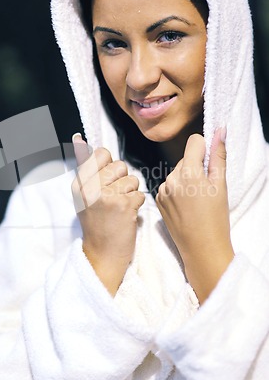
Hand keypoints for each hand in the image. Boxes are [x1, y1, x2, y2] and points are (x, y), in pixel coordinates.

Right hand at [72, 133, 144, 294]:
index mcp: (79, 183)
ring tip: (120, 208)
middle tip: (114, 198)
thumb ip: (87, 170)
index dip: (110, 166)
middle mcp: (90, 187)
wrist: (101, 255)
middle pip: (120, 166)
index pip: (100, 154)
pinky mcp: (123, 206)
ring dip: (130, 193)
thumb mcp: (83, 196)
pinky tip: (126, 216)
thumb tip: (79, 138)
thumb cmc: (96, 225)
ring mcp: (107, 196)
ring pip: (132, 179)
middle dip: (122, 180)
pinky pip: (139, 194)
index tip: (107, 181)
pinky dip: (137, 205)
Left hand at [156, 128, 233, 302]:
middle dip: (196, 167)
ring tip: (195, 200)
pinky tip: (185, 206)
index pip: (194, 142)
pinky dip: (176, 190)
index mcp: (189, 173)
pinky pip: (169, 185)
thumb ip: (218, 155)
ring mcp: (163, 190)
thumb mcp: (220, 185)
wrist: (201, 248)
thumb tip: (220, 131)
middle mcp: (172, 178)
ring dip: (185, 179)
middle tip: (205, 189)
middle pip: (185, 159)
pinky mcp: (158, 200)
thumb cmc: (215, 218)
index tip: (210, 162)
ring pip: (176, 172)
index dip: (204, 149)